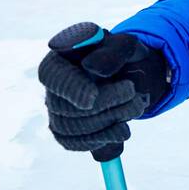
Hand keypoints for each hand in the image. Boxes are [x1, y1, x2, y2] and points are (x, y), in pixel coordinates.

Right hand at [39, 22, 170, 152]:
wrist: (132, 75)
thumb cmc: (123, 56)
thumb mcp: (126, 45)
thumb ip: (112, 52)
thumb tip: (91, 68)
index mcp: (59, 60)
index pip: (52, 76)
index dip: (71, 89)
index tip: (93, 97)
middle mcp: (53, 88)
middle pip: (64, 107)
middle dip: (104, 105)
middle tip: (133, 94)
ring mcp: (58, 112)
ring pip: (72, 128)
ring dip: (109, 121)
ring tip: (136, 106)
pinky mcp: (69, 133)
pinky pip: (77, 144)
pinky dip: (103, 139)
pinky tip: (122, 129)